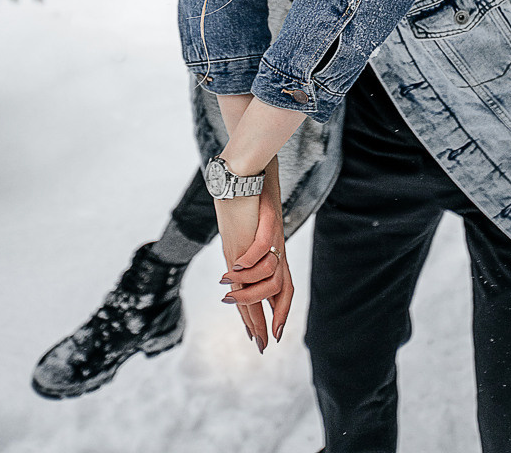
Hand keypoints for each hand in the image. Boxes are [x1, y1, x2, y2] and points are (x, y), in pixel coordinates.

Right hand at [220, 183, 292, 344]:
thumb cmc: (248, 197)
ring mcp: (273, 236)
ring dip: (248, 289)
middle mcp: (278, 247)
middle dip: (266, 317)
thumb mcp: (245, 234)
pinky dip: (248, 263)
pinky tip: (233, 268)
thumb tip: (233, 278)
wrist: (251, 169)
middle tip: (259, 342)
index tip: (270, 338)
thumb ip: (243, 256)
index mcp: (274, 252)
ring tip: (228, 292)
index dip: (278, 314)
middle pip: (278, 289)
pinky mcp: (266, 220)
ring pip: (272, 277)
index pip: (282, 289)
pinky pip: (262, 249)